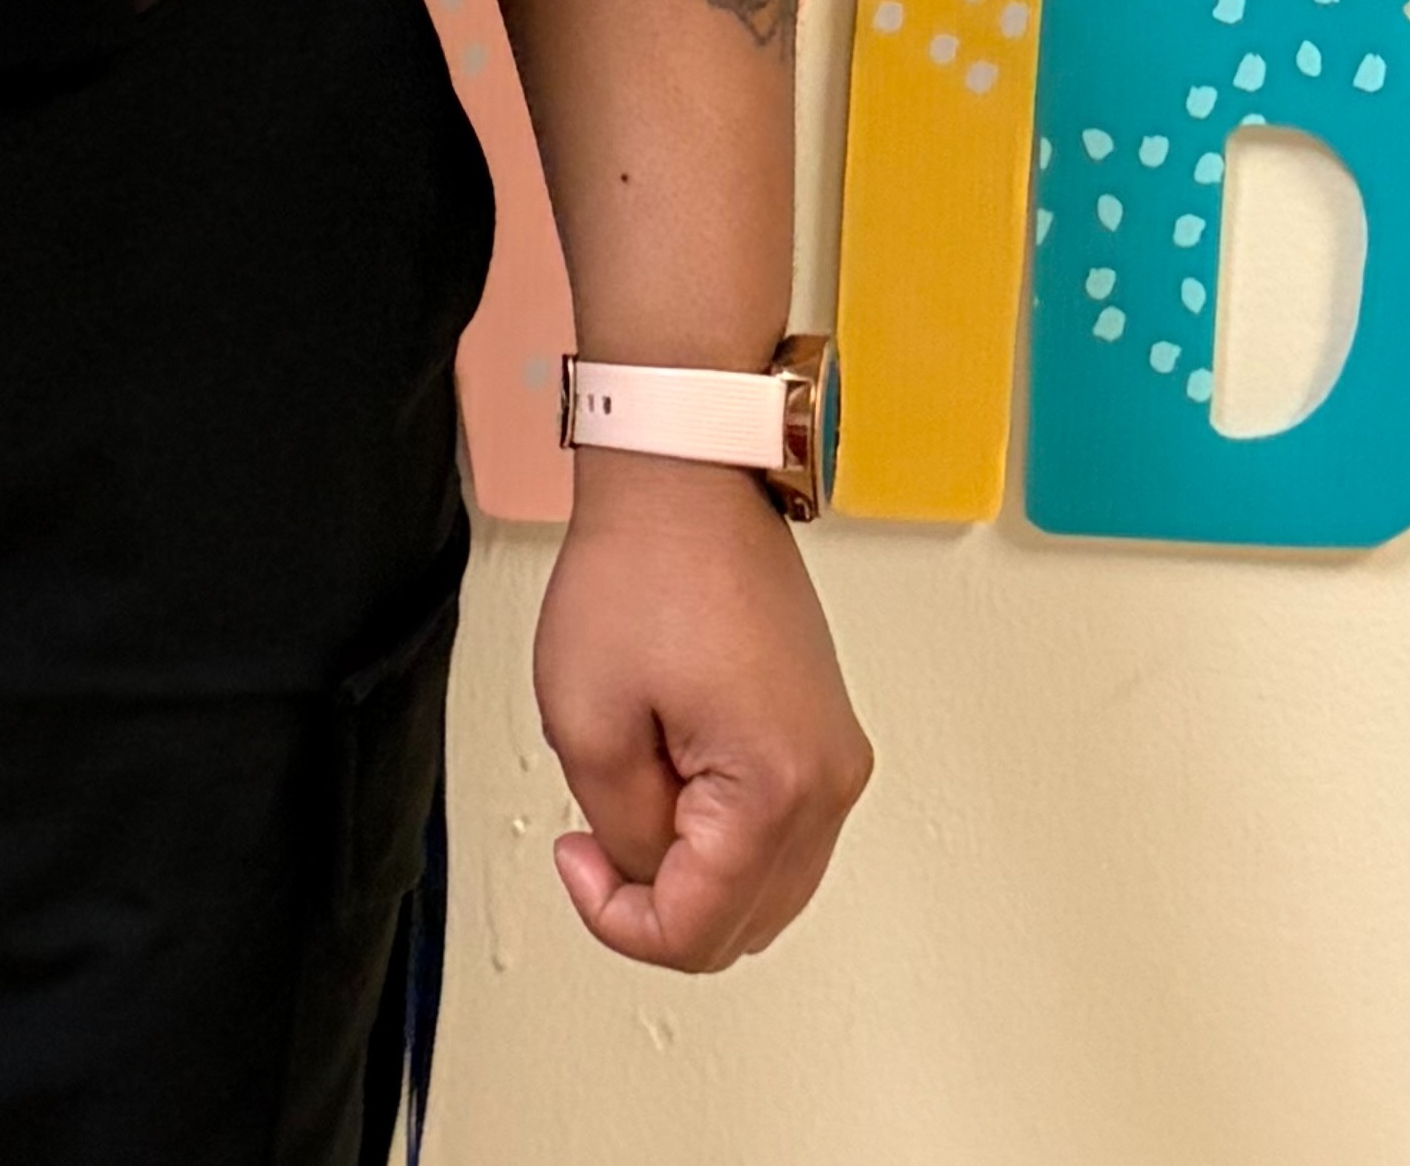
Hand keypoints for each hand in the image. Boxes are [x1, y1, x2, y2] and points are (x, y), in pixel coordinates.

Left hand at [530, 455, 870, 970]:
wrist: (684, 476)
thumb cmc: (639, 568)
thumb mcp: (587, 719)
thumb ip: (621, 829)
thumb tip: (647, 875)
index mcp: (778, 790)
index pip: (701, 932)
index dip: (617, 918)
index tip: (574, 855)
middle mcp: (830, 783)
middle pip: (743, 922)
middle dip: (659, 896)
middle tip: (594, 829)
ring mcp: (835, 756)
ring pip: (765, 883)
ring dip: (692, 864)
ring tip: (632, 779)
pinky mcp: (824, 730)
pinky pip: (778, 827)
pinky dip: (720, 826)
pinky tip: (668, 763)